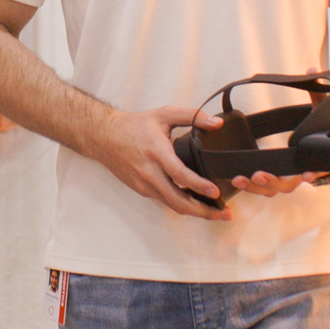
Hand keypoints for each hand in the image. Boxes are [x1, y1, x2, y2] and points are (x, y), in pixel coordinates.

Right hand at [97, 106, 232, 221]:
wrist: (105, 136)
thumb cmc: (135, 126)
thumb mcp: (164, 114)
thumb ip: (192, 116)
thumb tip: (217, 123)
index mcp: (156, 152)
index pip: (180, 174)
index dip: (199, 186)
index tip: (216, 192)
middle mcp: (149, 172)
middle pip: (178, 201)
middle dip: (204, 211)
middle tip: (224, 214)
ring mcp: (144, 184)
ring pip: (173, 205)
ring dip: (195, 211)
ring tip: (215, 212)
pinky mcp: (141, 190)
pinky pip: (165, 200)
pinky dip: (181, 204)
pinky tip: (195, 202)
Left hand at [231, 67, 326, 197]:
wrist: (321, 136)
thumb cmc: (322, 124)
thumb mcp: (322, 106)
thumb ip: (318, 90)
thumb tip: (312, 70)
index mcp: (317, 157)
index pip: (320, 168)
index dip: (315, 172)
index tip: (307, 175)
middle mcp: (302, 171)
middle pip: (290, 184)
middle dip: (273, 181)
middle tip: (259, 174)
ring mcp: (287, 177)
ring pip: (274, 189)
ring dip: (256, 187)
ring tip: (240, 178)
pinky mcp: (273, 177)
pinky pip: (263, 186)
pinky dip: (251, 186)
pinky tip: (237, 179)